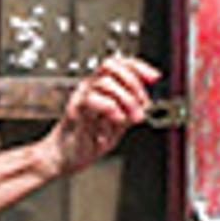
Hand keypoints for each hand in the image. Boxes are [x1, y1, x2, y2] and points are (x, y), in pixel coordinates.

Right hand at [44, 55, 157, 174]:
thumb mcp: (118, 123)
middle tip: (141, 103)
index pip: (120, 64)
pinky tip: (116, 120)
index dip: (139, 67)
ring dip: (126, 100)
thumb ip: (130, 110)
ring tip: (131, 118)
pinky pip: (92, 99)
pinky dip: (110, 108)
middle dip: (133, 82)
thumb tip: (145, 102)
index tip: (154, 77)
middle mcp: (90, 87)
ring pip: (105, 82)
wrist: (65, 157)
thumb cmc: (88, 139)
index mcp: (101, 86)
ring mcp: (81, 96)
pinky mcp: (75, 110)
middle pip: (112, 65)